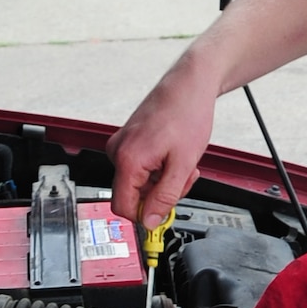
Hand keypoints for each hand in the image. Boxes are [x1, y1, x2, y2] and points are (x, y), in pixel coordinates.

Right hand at [108, 62, 217, 227]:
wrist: (189, 85)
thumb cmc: (187, 115)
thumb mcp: (183, 165)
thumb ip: (165, 197)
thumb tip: (150, 222)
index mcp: (127, 159)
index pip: (123, 207)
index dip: (146, 215)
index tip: (165, 210)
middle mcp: (117, 151)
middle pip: (133, 195)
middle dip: (160, 193)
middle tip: (183, 176)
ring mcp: (121, 145)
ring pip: (138, 183)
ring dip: (162, 180)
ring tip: (180, 161)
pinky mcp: (127, 141)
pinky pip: (139, 168)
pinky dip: (158, 168)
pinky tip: (172, 154)